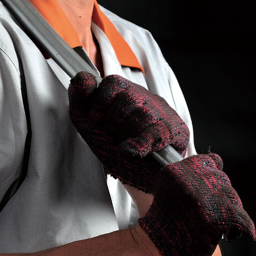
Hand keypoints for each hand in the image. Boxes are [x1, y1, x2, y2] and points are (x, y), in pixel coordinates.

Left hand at [68, 72, 189, 192]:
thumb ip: (80, 97)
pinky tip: (133, 151)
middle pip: (127, 97)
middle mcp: (146, 98)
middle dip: (112, 123)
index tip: (95, 120)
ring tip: (124, 147)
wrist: (137, 178)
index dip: (99, 103)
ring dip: (126, 135)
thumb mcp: (88, 123)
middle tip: (111, 137)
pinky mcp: (176, 131)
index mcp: (125, 92)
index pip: (112, 82)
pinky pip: (159, 132)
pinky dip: (141, 144)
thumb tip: (85, 78)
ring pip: (143, 114)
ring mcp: (163, 113)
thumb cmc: (114, 148)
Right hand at [139, 153, 255, 255]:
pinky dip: (246, 226)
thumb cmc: (163, 220)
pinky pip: (241, 217)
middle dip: (221, 193)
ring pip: (232, 195)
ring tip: (226, 222)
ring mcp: (203, 197)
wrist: (158, 246)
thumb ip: (185, 175)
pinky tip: (247, 232)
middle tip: (216, 208)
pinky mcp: (214, 217)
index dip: (214, 171)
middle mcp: (191, 179)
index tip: (213, 182)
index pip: (210, 160)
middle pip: (222, 178)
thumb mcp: (166, 188)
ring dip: (232, 208)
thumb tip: (211, 167)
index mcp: (178, 170)